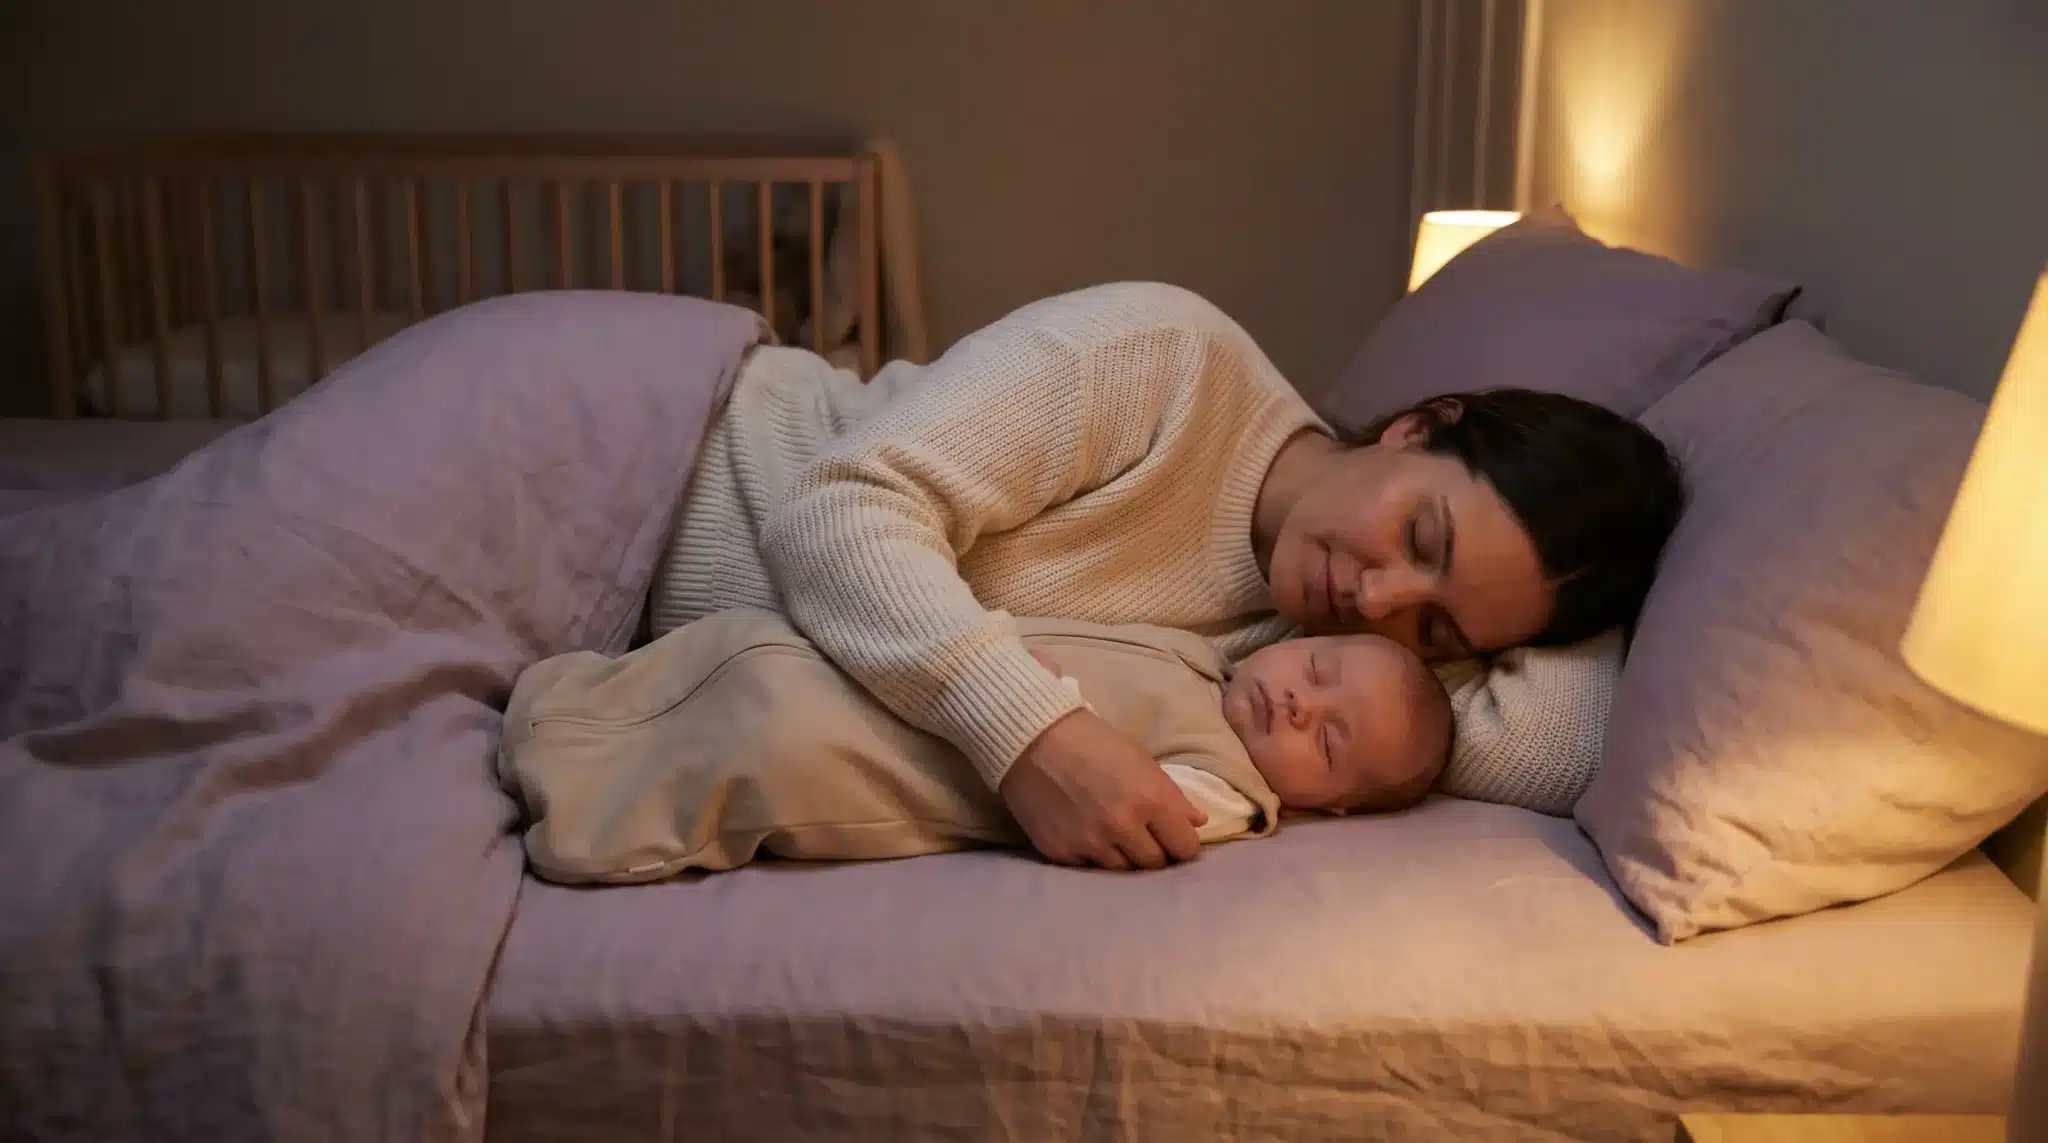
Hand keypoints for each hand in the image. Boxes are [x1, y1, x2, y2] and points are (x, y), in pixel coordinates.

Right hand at [999, 707, 1207, 870]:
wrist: (1031, 738)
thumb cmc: (1093, 741)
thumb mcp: (1140, 759)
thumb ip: (1171, 795)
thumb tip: (1196, 822)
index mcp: (1151, 800)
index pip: (1185, 847)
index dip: (1181, 842)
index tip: (1173, 836)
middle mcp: (1124, 827)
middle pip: (1155, 863)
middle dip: (1153, 850)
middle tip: (1141, 835)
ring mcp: (1091, 843)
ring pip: (1122, 870)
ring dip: (1121, 855)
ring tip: (1110, 833)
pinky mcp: (1062, 852)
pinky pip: (1088, 867)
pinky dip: (1090, 854)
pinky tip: (1083, 831)